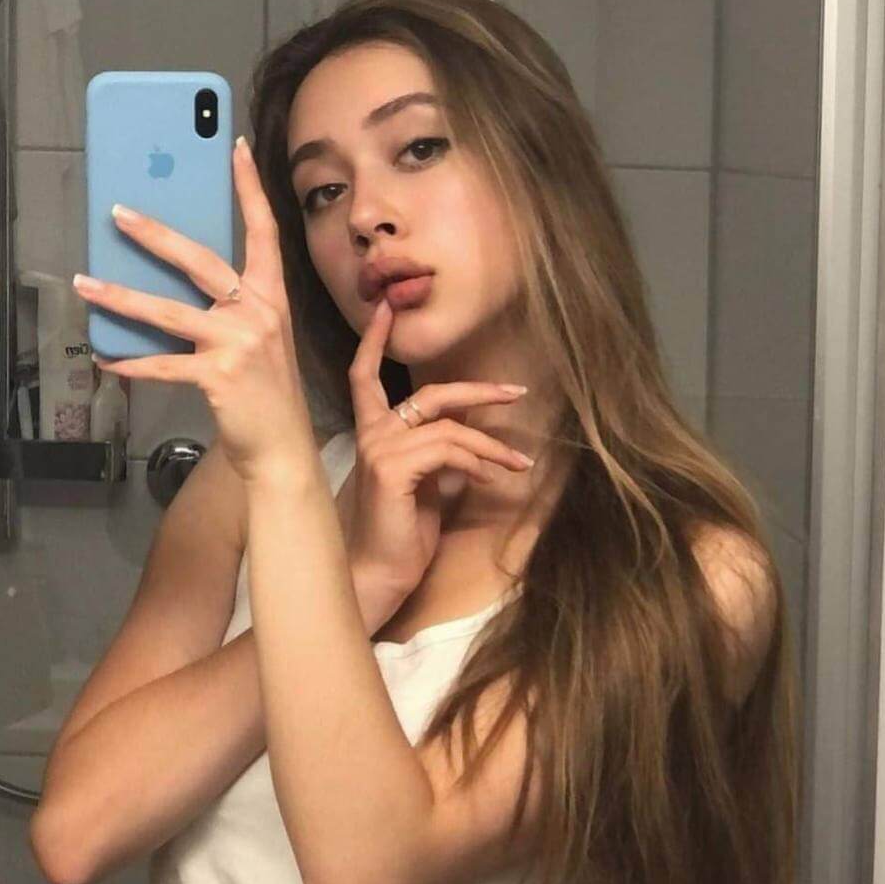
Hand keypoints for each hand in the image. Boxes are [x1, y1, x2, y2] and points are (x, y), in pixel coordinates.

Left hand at [73, 136, 314, 484]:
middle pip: (200, 260)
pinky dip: (130, 363)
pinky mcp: (218, 376)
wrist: (283, 448)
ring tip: (85, 281)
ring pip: (168, 311)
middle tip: (116, 213)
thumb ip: (231, 308)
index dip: (248, 188)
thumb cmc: (267, 394)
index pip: (262, 232)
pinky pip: (162, 364)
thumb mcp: (260, 340)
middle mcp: (259, 313)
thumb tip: (175, 281)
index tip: (232, 147)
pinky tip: (105, 358)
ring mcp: (240, 344)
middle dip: (155, 234)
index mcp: (272, 298)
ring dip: (120, 295)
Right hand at [346, 297, 533, 597]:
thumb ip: (439, 458)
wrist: (378, 575)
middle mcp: (371, 434)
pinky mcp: (392, 468)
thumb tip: (469, 445)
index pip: (365, 377)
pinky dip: (478, 463)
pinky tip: (492, 482)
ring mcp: (380, 449)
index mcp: (372, 434)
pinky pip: (449, 450)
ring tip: (519, 464)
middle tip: (517, 392)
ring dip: (492, 446)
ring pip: (449, 427)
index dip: (375, 341)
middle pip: (429, 393)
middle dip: (477, 390)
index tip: (386, 307)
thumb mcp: (424, 488)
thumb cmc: (400, 536)